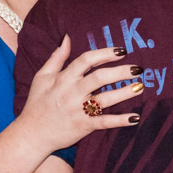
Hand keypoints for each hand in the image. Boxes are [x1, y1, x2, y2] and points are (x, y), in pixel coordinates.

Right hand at [19, 36, 142, 150]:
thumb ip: (56, 57)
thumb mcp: (42, 77)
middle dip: (120, 72)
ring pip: (105, 99)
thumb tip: (67, 38)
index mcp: (63, 78)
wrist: (32, 134)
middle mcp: (72, 92)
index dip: (105, 54)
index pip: (86, 60)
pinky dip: (120, 121)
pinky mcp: (84, 127)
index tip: (121, 51)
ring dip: (125, 93)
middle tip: (138, 69)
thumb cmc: (37, 104)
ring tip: (140, 87)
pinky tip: (135, 117)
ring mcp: (79, 110)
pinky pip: (104, 122)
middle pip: (99, 78)